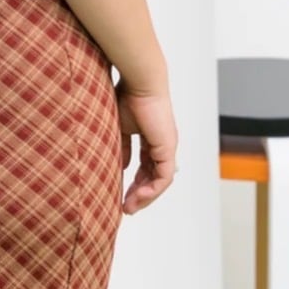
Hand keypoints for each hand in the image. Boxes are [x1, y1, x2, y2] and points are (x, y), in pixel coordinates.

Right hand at [115, 82, 178, 214]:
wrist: (139, 82)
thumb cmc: (128, 95)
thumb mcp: (121, 127)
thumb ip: (122, 146)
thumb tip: (122, 165)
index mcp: (152, 137)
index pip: (146, 166)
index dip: (134, 181)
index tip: (122, 193)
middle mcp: (163, 144)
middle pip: (153, 176)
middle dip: (139, 193)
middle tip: (126, 206)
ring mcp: (167, 147)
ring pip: (160, 181)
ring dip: (145, 196)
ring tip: (129, 207)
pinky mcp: (167, 148)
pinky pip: (164, 177)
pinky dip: (152, 189)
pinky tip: (138, 196)